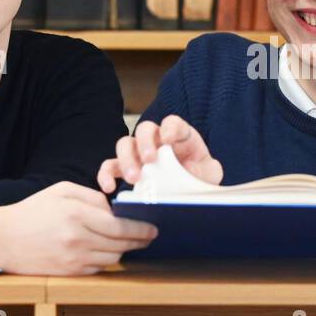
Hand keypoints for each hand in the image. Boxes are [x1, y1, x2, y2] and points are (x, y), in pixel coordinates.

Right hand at [0, 181, 157, 274]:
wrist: (1, 238)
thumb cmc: (32, 211)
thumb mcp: (62, 191)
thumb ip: (93, 197)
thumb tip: (115, 209)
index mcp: (76, 215)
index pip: (120, 226)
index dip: (141, 229)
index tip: (153, 228)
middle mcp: (77, 239)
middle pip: (121, 244)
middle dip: (139, 240)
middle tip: (149, 236)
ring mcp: (73, 259)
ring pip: (113, 258)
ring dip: (125, 251)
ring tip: (131, 242)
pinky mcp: (69, 273)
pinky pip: (99, 268)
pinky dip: (107, 260)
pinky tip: (108, 250)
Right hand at [97, 115, 223, 192]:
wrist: (189, 192)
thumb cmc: (199, 178)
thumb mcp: (210, 174)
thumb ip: (208, 170)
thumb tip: (197, 172)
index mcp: (180, 135)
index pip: (173, 123)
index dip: (170, 127)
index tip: (168, 139)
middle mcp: (157, 139)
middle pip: (145, 130)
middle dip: (146, 143)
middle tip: (149, 160)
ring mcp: (139, 152)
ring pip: (125, 144)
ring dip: (127, 159)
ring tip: (134, 178)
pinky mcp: (125, 168)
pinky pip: (110, 166)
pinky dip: (106, 174)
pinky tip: (109, 187)